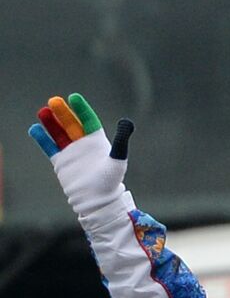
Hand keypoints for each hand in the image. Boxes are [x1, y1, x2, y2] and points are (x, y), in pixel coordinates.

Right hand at [28, 93, 134, 219]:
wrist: (97, 200)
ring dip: (51, 123)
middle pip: (71, 124)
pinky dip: (43, 138)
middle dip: (63, 113)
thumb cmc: (110, 181)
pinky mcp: (61, 162)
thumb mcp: (118, 159)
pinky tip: (35, 128)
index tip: (74, 97)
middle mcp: (84, 144)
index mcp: (98, 141)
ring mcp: (72, 152)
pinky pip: (50, 147)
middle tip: (54, 100)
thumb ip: (121, 141)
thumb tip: (126, 122)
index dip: (81, 109)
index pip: (88, 120)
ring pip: (59, 134)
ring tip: (43, 111)